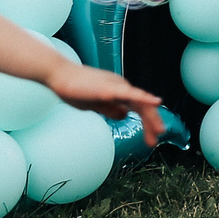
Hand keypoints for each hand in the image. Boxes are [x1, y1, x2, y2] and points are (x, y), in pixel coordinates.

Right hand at [46, 62, 165, 145]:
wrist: (59, 76)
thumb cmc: (73, 89)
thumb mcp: (94, 105)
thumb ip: (109, 109)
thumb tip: (124, 115)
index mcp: (118, 92)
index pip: (138, 108)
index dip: (147, 124)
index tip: (150, 139)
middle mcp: (121, 87)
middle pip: (143, 107)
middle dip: (151, 124)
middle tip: (154, 141)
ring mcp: (116, 86)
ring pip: (140, 102)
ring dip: (151, 117)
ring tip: (159, 131)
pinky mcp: (110, 88)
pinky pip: (131, 93)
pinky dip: (145, 97)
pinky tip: (156, 102)